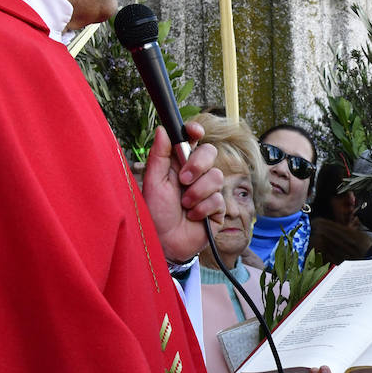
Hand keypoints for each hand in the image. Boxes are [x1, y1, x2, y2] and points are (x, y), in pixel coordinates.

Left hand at [142, 123, 225, 263]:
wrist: (164, 242)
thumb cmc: (155, 213)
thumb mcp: (153, 182)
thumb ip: (159, 155)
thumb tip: (162, 129)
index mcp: (179, 164)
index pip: (193, 140)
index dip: (196, 132)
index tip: (194, 132)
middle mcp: (196, 174)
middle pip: (210, 152)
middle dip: (197, 165)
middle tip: (183, 180)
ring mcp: (209, 191)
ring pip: (216, 176)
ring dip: (197, 193)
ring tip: (184, 205)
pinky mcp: (217, 208)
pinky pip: (218, 199)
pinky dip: (202, 209)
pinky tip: (193, 217)